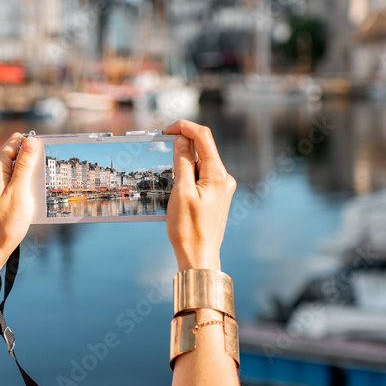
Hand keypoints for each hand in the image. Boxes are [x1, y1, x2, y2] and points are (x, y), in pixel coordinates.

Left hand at [0, 132, 36, 280]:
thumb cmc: (4, 223)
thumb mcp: (19, 191)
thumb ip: (24, 165)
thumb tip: (31, 141)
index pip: (15, 141)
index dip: (32, 144)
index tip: (47, 154)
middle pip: (18, 153)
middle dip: (34, 160)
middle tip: (45, 174)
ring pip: (19, 168)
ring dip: (32, 174)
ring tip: (39, 188)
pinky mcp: (1, 192)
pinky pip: (17, 180)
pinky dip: (27, 184)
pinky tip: (35, 195)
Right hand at [162, 120, 235, 271]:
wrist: (199, 257)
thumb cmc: (189, 229)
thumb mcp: (181, 192)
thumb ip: (183, 163)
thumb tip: (182, 141)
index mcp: (218, 175)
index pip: (204, 137)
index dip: (185, 127)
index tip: (166, 130)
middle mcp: (224, 178)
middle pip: (203, 148)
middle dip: (182, 145)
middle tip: (161, 152)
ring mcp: (221, 187)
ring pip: (200, 163)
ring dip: (183, 162)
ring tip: (169, 181)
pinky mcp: (215, 196)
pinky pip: (201, 176)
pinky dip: (187, 174)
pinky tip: (177, 188)